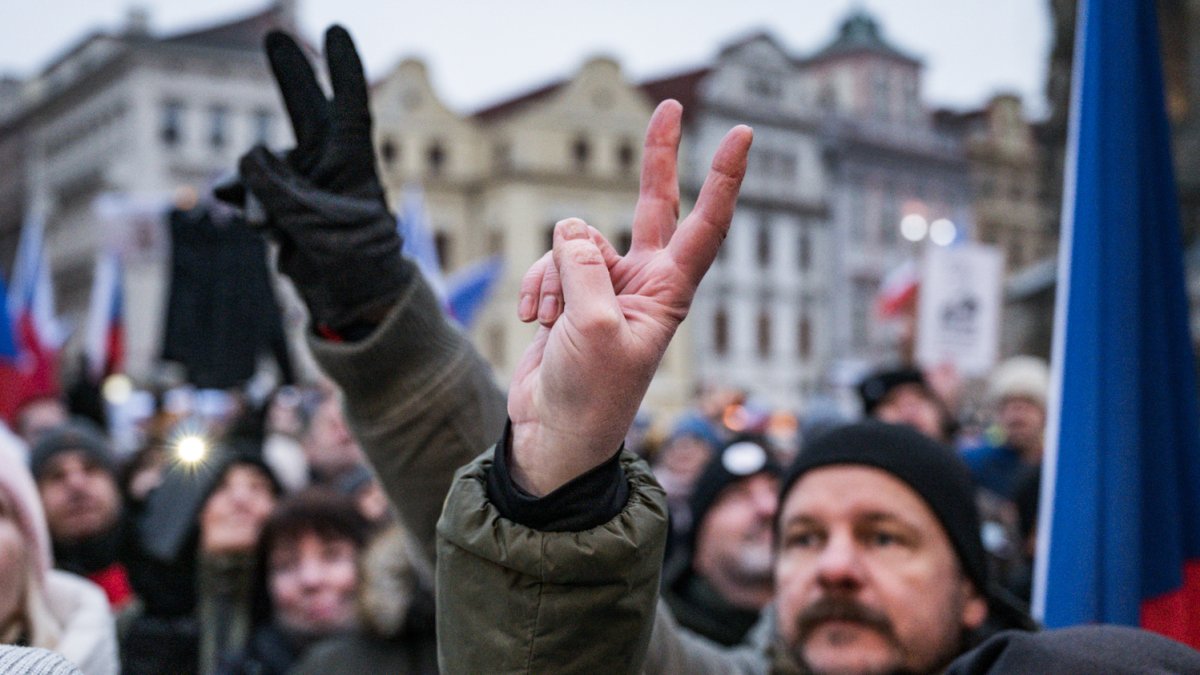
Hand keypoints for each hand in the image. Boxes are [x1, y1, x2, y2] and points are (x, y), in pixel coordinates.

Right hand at [215, 26, 410, 330]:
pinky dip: (245, 203)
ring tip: (267, 225)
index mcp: (354, 164)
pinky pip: (250, 192)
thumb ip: (282, 189)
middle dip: (289, 75)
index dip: (343, 70)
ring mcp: (302, 185)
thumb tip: (246, 156)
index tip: (335, 31)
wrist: (350, 303)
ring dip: (256, 189)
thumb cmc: (357, 264)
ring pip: (263, 166)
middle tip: (274, 34)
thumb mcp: (320, 226)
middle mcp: (328, 167)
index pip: (349, 108)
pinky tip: (249, 219)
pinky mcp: (280, 206)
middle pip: (306, 111)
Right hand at [506, 101, 751, 495]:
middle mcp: (643, 282)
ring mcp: (605, 286)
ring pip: (575, 243)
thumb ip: (584, 266)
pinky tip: (535, 320)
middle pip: (654, 205)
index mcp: (669, 293)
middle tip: (671, 107)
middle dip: (659, 159)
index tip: (742, 136)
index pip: (705, 225)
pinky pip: (549, 264)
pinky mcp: (571, 295)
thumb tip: (572, 228)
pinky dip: (537, 286)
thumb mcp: (591, 326)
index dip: (724, 179)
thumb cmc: (589, 394)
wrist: (554, 433)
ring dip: (554, 274)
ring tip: (552, 319)